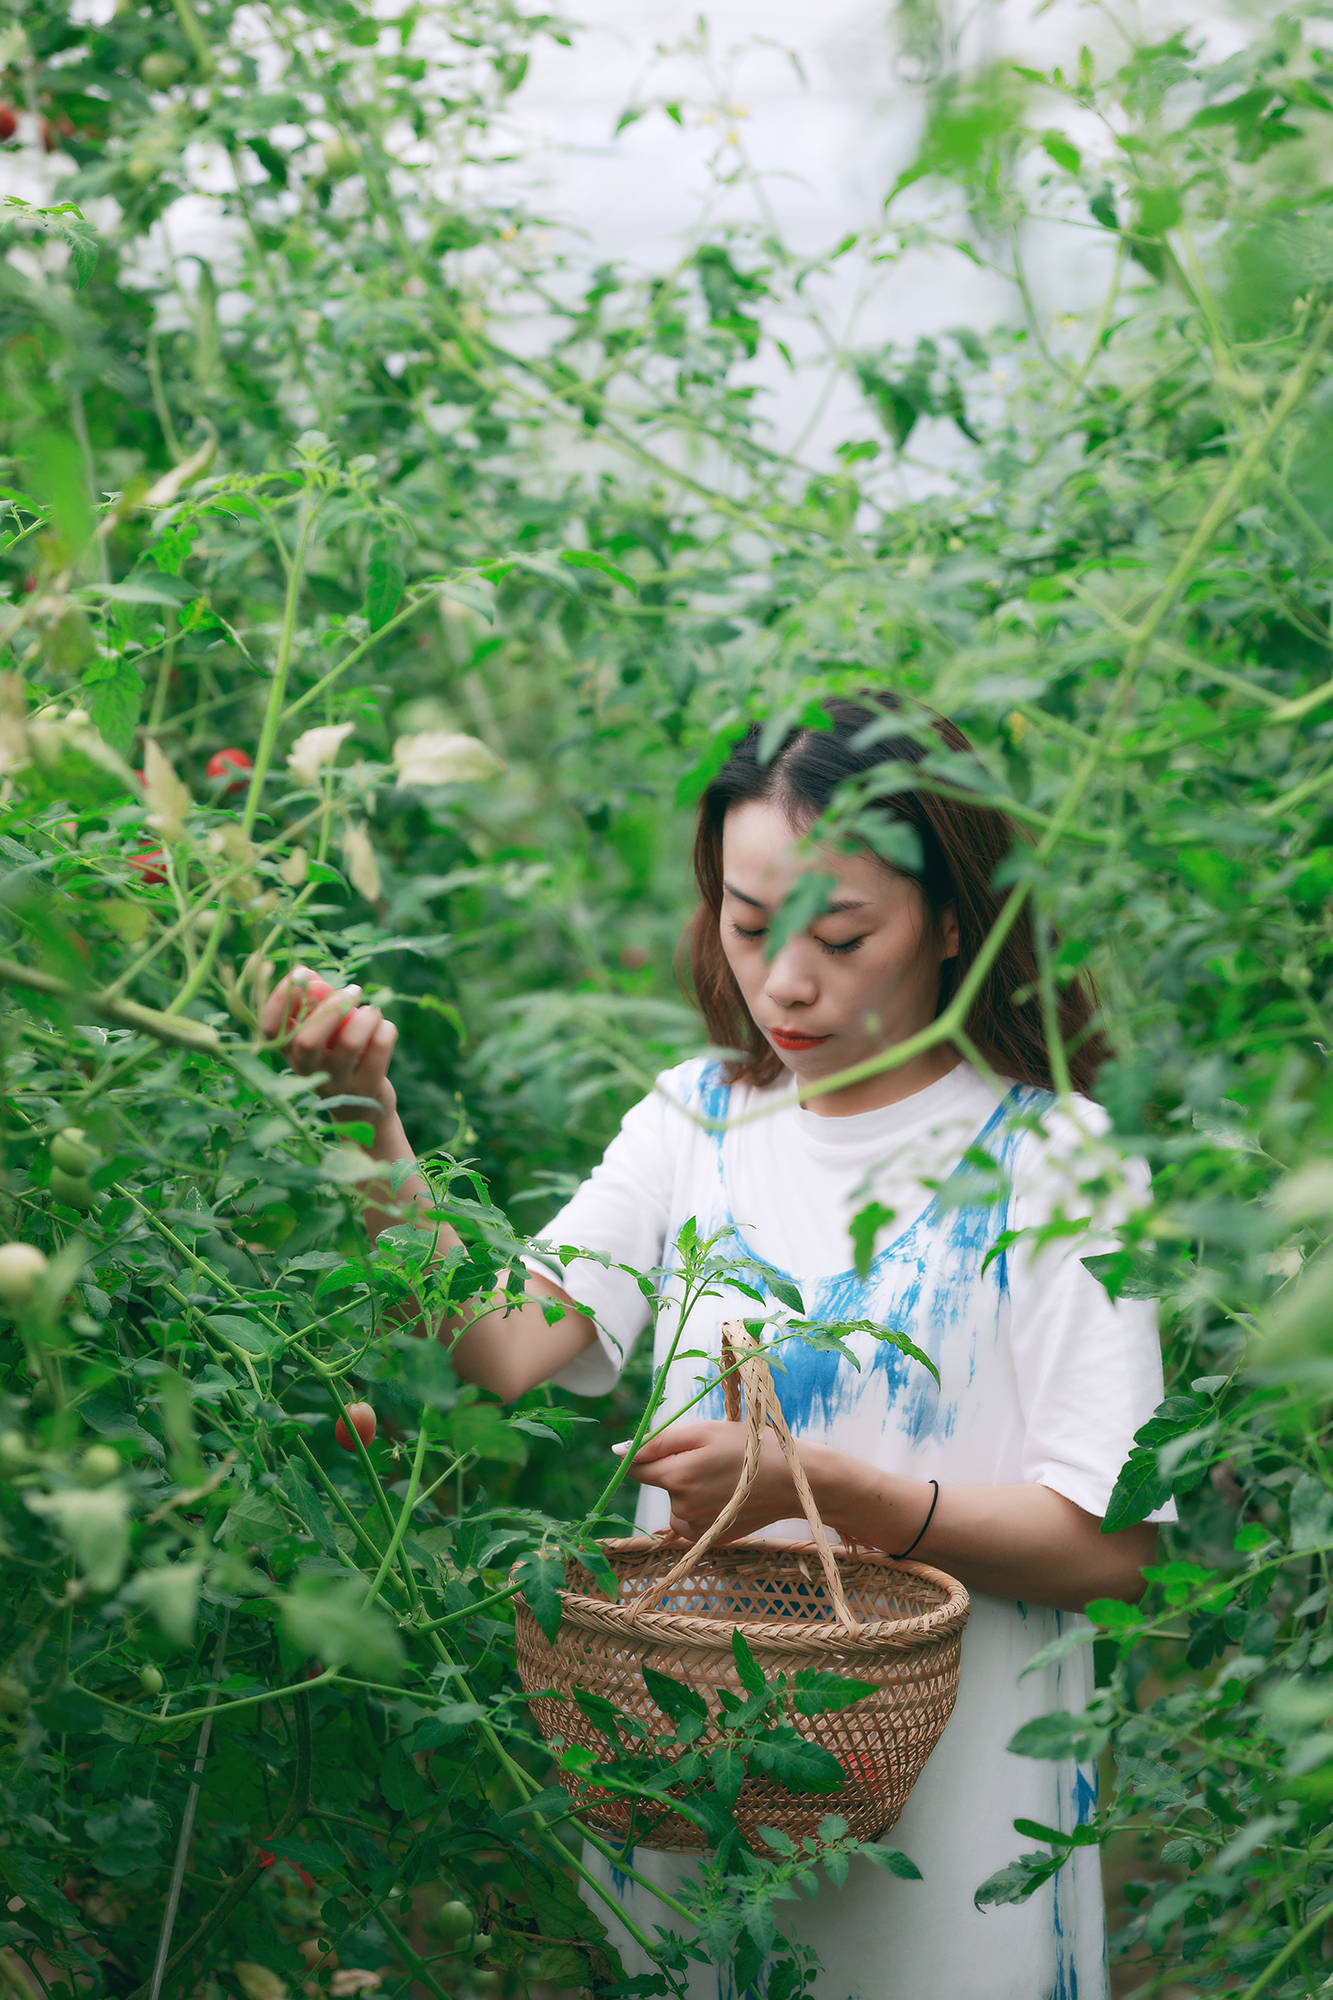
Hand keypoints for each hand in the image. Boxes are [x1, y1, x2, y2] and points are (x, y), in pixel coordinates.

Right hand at [262, 965, 398, 1122]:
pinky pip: (380, 1048)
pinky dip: (386, 1029)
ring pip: (350, 1042)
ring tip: (372, 1011)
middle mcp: (308, 1071)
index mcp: (290, 1053)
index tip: (300, 974)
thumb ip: (313, 1002)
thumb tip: (305, 973)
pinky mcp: (367, 1088)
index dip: (280, 1000)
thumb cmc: (337, 1057)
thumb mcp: (320, 1034)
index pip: (271, 1030)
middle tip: (353, 990)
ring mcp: (337, 1083)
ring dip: (366, 1016)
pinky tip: (383, 1028)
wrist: (362, 1109)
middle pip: (307, 1040)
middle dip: (332, 1006)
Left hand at [619, 1421, 801, 1544]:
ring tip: (722, 1478)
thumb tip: (617, 1451)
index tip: (671, 1447)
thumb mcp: (704, 1432)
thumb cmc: (749, 1447)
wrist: (793, 1481)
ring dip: (688, 1490)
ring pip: (675, 1504)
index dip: (647, 1453)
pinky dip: (700, 1510)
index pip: (635, 1466)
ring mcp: (695, 1528)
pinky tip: (724, 1498)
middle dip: (675, 1468)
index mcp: (675, 1476)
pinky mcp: (709, 1540)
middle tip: (712, 1458)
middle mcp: (680, 1507)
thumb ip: (658, 1441)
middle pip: (660, 1483)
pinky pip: (690, 1522)